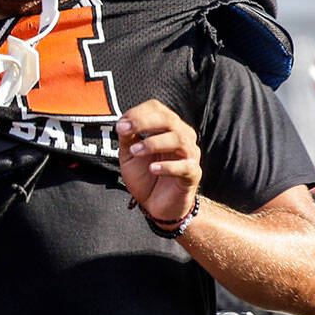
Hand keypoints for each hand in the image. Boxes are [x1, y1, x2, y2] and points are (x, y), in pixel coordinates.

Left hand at [116, 99, 200, 224]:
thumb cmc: (146, 177)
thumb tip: (122, 123)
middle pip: (169, 120)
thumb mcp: (129, 156)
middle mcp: (182, 136)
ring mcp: (190, 155)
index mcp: (167, 128)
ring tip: (135, 151)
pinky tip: (153, 169)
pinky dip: (168, 166)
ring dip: (154, 143)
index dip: (138, 113)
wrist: (157, 205)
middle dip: (144, 122)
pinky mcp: (193, 174)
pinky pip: (185, 166)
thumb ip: (127, 139)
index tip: (121, 125)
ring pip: (179, 139)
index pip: (157, 109)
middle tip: (124, 131)